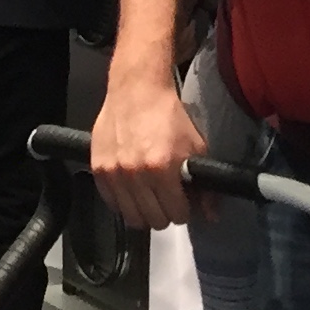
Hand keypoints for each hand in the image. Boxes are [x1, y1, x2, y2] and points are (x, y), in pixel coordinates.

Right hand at [90, 69, 207, 231]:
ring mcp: (114, 171)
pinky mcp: (98, 167)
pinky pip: (111, 203)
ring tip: (149, 198)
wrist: (137, 89)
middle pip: (154, 221)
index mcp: (161, 168)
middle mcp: (135, 173)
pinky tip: (131, 189)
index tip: (183, 204)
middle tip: (167, 201)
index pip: (177, 214)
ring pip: (131, 217)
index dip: (184, 211)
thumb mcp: (196, 147)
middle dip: (165, 213)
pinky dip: (122, 201)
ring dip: (143, 212)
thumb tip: (211, 215)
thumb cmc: (168, 116)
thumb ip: (205, 185)